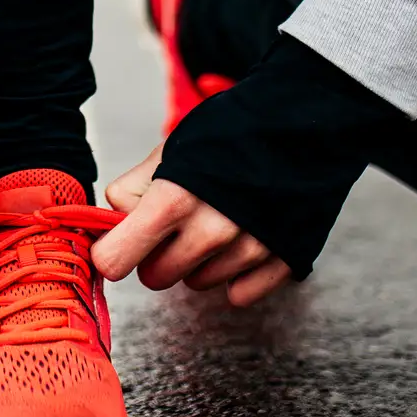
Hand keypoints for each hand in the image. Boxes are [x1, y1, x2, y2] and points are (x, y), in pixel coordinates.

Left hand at [92, 142, 292, 306]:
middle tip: (176, 223)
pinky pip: (240, 295)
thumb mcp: (170, 149)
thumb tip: (111, 227)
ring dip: (199, 261)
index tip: (119, 243)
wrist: (305, 121)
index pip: (115, 259)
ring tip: (218, 219)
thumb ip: (132, 190)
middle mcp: (212, 231)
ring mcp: (250, 249)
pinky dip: (238, 274)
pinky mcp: (283, 261)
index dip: (112, 251)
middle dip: (158, 254)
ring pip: (197, 284)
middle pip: (155, 277)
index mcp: (173, 199)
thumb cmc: (229, 132)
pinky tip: (244, 239)